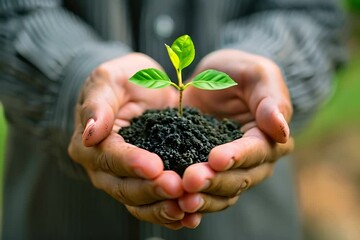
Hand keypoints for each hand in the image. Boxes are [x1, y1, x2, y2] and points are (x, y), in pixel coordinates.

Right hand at [68, 53, 187, 228]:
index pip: (109, 157)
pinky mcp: (146, 183)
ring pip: (139, 203)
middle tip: (178, 187)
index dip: (131, 163)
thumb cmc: (123, 80)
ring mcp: (125, 179)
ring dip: (163, 208)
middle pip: (124, 187)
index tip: (155, 166)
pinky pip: (155, 205)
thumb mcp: (109, 80)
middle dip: (151, 190)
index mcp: (91, 144)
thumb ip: (98, 104)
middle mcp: (104, 168)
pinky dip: (171, 213)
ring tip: (187, 207)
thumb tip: (89, 133)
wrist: (142, 89)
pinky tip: (190, 216)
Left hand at [179, 49, 293, 222]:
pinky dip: (193, 199)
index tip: (216, 158)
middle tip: (190, 181)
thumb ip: (270, 99)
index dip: (238, 156)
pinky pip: (204, 192)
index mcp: (271, 137)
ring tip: (181, 199)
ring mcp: (230, 169)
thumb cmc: (239, 72)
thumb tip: (282, 130)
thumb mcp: (255, 74)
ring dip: (203, 198)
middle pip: (240, 178)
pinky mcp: (208, 171)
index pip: (258, 151)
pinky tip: (175, 205)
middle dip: (216, 181)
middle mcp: (254, 160)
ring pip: (223, 192)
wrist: (213, 79)